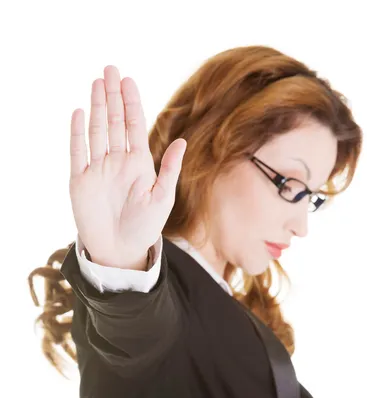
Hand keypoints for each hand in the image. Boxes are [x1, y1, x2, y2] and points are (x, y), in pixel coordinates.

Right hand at [69, 65, 186, 268]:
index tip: (127, 80)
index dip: (131, 103)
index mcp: (139, 163)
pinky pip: (78, 152)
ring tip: (97, 83)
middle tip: (110, 69)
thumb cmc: (145, 228)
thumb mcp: (163, 199)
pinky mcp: (81, 182)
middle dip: (112, 95)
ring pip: (97, 131)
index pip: (134, 126)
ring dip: (97, 107)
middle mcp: (118, 162)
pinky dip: (77, 133)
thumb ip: (170, 169)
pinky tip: (79, 113)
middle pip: (114, 122)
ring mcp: (98, 170)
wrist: (121, 251)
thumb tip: (181, 140)